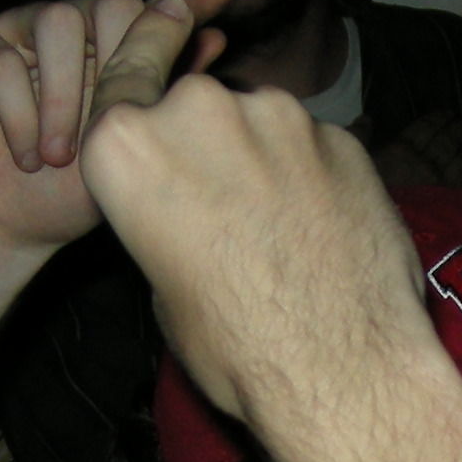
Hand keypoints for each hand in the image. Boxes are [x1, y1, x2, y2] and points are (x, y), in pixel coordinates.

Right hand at [0, 0, 226, 259]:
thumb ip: (164, 93)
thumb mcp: (128, 152)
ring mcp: (14, 31)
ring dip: (62, 97)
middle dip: (115, 67)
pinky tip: (26, 156)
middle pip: (109, 3)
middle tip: (106, 135)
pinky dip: (16, 111)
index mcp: (107, 48)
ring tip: (59, 157)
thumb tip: (220, 37)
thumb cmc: (66, 197)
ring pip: (56, 20)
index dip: (181, 5)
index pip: (150, 10)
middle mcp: (66, 29)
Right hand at [72, 1, 433, 435]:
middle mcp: (200, 109)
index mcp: (129, 146)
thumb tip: (186, 209)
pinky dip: (313, 173)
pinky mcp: (340, 133)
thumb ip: (161, 221)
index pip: (119, 92)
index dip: (138, 114)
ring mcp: (278, 114)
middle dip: (206, 143)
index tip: (151, 126)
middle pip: (194, 106)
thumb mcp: (160, 288)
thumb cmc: (235, 346)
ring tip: (278, 227)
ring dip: (262, 157)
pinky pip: (312, 143)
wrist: (342, 370)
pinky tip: (322, 229)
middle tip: (223, 208)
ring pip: (258, 121)